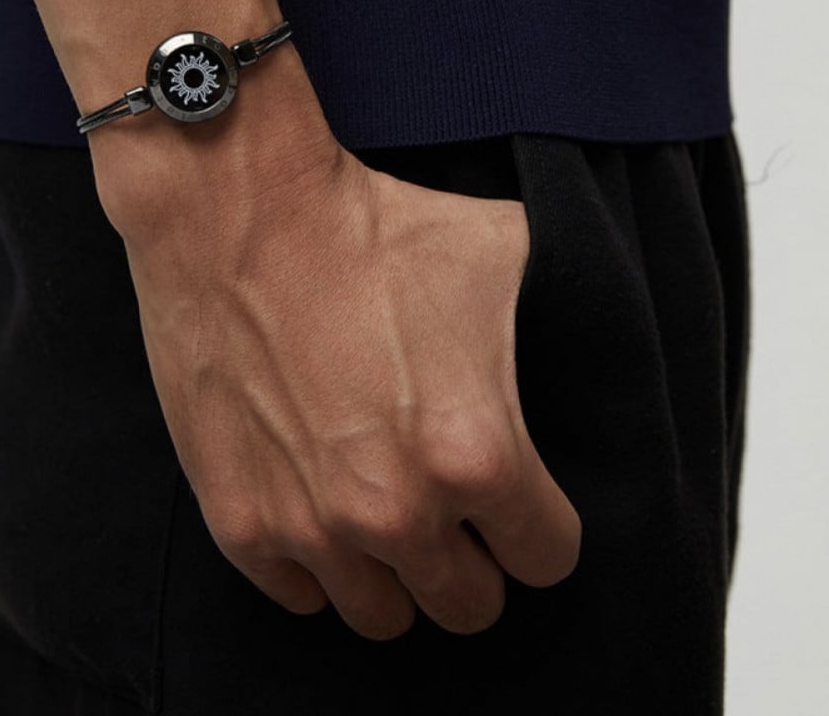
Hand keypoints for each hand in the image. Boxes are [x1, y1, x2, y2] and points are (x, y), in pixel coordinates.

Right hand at [112, 137, 580, 640]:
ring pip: (385, 617)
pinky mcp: (241, 522)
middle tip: (450, 506)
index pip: (547, 558)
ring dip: (395, 573)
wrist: (242, 216)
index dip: (539, 525)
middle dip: (472, 560)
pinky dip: (318, 566)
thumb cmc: (367, 229)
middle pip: (470, 606)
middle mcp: (398, 512)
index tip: (518, 499)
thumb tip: (592, 328)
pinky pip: (301, 596)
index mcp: (478, 455)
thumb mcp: (503, 251)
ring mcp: (312, 528)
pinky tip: (321, 508)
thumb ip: (562, 314)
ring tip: (384, 513)